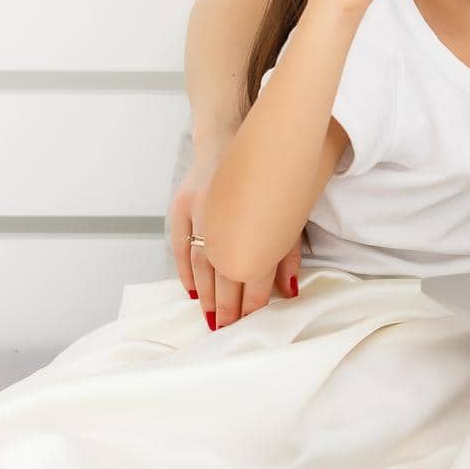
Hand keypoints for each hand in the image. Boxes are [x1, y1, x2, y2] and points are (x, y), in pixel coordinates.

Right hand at [169, 156, 299, 329]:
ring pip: (200, 264)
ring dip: (206, 294)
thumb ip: (287, 253)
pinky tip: (193, 292)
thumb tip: (290, 292)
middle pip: (224, 273)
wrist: (234, 138)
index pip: (251, 272)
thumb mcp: (287, 212)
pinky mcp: (182, 206)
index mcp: (256, 220)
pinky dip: (186, 272)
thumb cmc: (268, 176)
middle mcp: (224, 218)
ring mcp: (200, 211)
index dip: (250, 301)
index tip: (251, 323)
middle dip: (226, 305)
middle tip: (227, 330)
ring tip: (211, 319)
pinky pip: (180, 247)